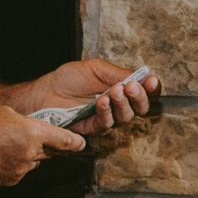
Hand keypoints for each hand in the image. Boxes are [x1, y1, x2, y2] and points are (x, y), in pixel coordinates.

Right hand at [0, 106, 84, 185]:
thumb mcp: (7, 113)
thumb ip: (28, 124)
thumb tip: (38, 131)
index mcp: (32, 132)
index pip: (64, 141)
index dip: (75, 143)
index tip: (81, 144)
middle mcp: (30, 153)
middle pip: (49, 152)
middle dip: (43, 146)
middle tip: (27, 138)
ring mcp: (20, 169)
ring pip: (34, 163)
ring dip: (27, 156)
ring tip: (5, 146)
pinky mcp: (10, 180)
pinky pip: (20, 172)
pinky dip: (14, 166)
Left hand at [37, 58, 157, 134]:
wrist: (45, 92)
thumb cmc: (69, 79)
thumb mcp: (96, 68)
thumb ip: (117, 73)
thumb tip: (140, 76)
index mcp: (123, 89)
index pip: (146, 92)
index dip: (152, 89)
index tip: (152, 81)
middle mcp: (119, 106)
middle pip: (141, 108)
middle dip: (140, 98)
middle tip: (133, 87)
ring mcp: (107, 118)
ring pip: (126, 117)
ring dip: (123, 104)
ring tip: (115, 91)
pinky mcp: (93, 129)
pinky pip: (106, 124)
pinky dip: (106, 112)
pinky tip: (102, 101)